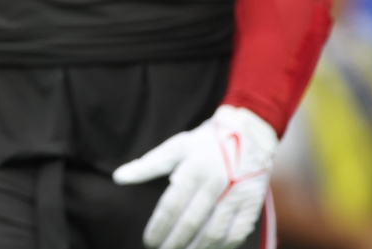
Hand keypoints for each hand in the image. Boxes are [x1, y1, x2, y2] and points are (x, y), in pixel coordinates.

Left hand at [113, 105, 277, 248]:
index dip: (159, 227)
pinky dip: (222, 246)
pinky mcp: (252, 203)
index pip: (172, 205)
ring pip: (215, 232)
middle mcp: (217, 181)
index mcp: (194, 167)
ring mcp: (237, 194)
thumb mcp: (176, 148)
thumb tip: (118, 177)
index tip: (149, 241)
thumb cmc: (205, 142)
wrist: (249, 133)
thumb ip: (147, 165)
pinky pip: (237, 233)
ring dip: (196, 248)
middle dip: (174, 242)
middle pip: (192, 222)